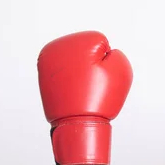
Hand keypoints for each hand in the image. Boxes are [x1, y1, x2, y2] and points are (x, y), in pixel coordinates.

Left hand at [37, 31, 132, 164]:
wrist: (78, 123)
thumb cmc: (99, 99)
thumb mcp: (119, 69)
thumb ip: (115, 53)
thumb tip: (104, 52)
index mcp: (75, 42)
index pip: (99, 43)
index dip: (105, 60)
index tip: (101, 76)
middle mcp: (56, 48)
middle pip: (84, 51)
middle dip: (91, 65)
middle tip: (92, 83)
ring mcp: (47, 62)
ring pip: (74, 63)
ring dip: (80, 72)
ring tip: (83, 88)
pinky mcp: (44, 77)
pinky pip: (64, 74)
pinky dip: (70, 81)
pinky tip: (74, 91)